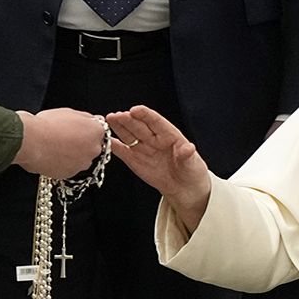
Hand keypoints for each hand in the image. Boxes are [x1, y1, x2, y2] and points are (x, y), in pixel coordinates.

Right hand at [14, 108, 105, 178]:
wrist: (30, 140)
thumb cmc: (47, 124)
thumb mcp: (69, 112)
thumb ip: (84, 118)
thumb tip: (91, 121)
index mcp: (96, 131)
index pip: (97, 132)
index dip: (84, 131)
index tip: (74, 130)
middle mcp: (93, 149)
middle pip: (90, 147)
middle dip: (80, 145)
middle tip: (63, 138)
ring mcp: (82, 163)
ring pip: (79, 159)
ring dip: (71, 155)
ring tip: (54, 147)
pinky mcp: (70, 174)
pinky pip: (68, 168)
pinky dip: (61, 164)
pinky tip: (51, 156)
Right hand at [106, 105, 211, 227]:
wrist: (184, 188)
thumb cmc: (191, 171)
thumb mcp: (192, 163)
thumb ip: (187, 155)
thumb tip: (188, 148)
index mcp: (169, 135)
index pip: (156, 121)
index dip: (145, 115)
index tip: (135, 110)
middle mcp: (154, 138)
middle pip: (139, 126)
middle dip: (127, 120)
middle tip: (116, 116)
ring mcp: (142, 148)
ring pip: (128, 134)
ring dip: (118, 127)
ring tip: (109, 120)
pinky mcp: (133, 159)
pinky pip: (122, 150)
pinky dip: (113, 145)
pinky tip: (106, 140)